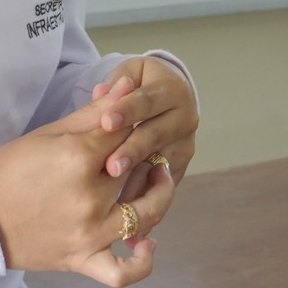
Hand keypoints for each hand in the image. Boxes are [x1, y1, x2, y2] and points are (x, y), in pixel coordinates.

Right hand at [0, 90, 177, 287]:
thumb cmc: (9, 169)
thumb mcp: (48, 134)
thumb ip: (93, 112)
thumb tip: (126, 86)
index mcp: (77, 157)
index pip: (124, 131)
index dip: (132, 121)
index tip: (132, 117)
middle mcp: (90, 196)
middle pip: (137, 166)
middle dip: (142, 150)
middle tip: (141, 143)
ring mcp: (89, 232)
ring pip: (146, 214)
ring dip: (160, 194)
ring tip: (156, 180)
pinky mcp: (83, 260)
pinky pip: (123, 272)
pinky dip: (142, 262)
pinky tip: (147, 243)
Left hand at [90, 57, 199, 199]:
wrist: (160, 100)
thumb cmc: (134, 86)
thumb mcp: (125, 77)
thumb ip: (113, 88)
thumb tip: (102, 91)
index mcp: (172, 90)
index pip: (147, 100)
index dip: (127, 110)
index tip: (106, 122)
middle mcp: (185, 117)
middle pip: (157, 135)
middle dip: (133, 151)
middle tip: (110, 167)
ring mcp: (185, 145)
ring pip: (160, 164)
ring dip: (137, 181)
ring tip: (114, 196)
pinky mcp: (179, 167)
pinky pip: (160, 185)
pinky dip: (143, 197)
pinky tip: (124, 210)